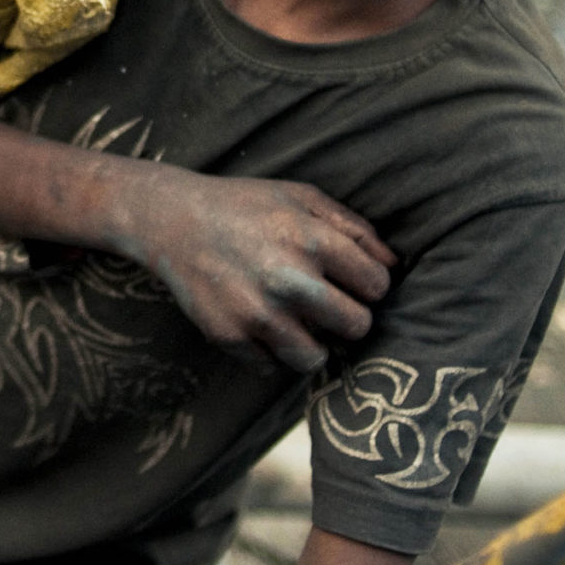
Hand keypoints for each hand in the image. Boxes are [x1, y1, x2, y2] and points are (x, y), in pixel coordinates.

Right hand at [106, 163, 396, 372]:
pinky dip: (270, 350)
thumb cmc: (245, 205)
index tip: (349, 279)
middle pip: (357, 327)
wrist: (171, 218)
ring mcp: (257, 314)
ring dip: (311, 342)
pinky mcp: (229, 336)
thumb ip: (354, 228)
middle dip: (347, 316)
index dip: (368, 284)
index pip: (377, 286)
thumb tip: (393, 267)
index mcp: (313, 240)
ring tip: (296, 320)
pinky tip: (259, 321)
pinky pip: (271, 367)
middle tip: (326, 302)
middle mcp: (288, 280)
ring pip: (316, 358)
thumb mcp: (301, 197)